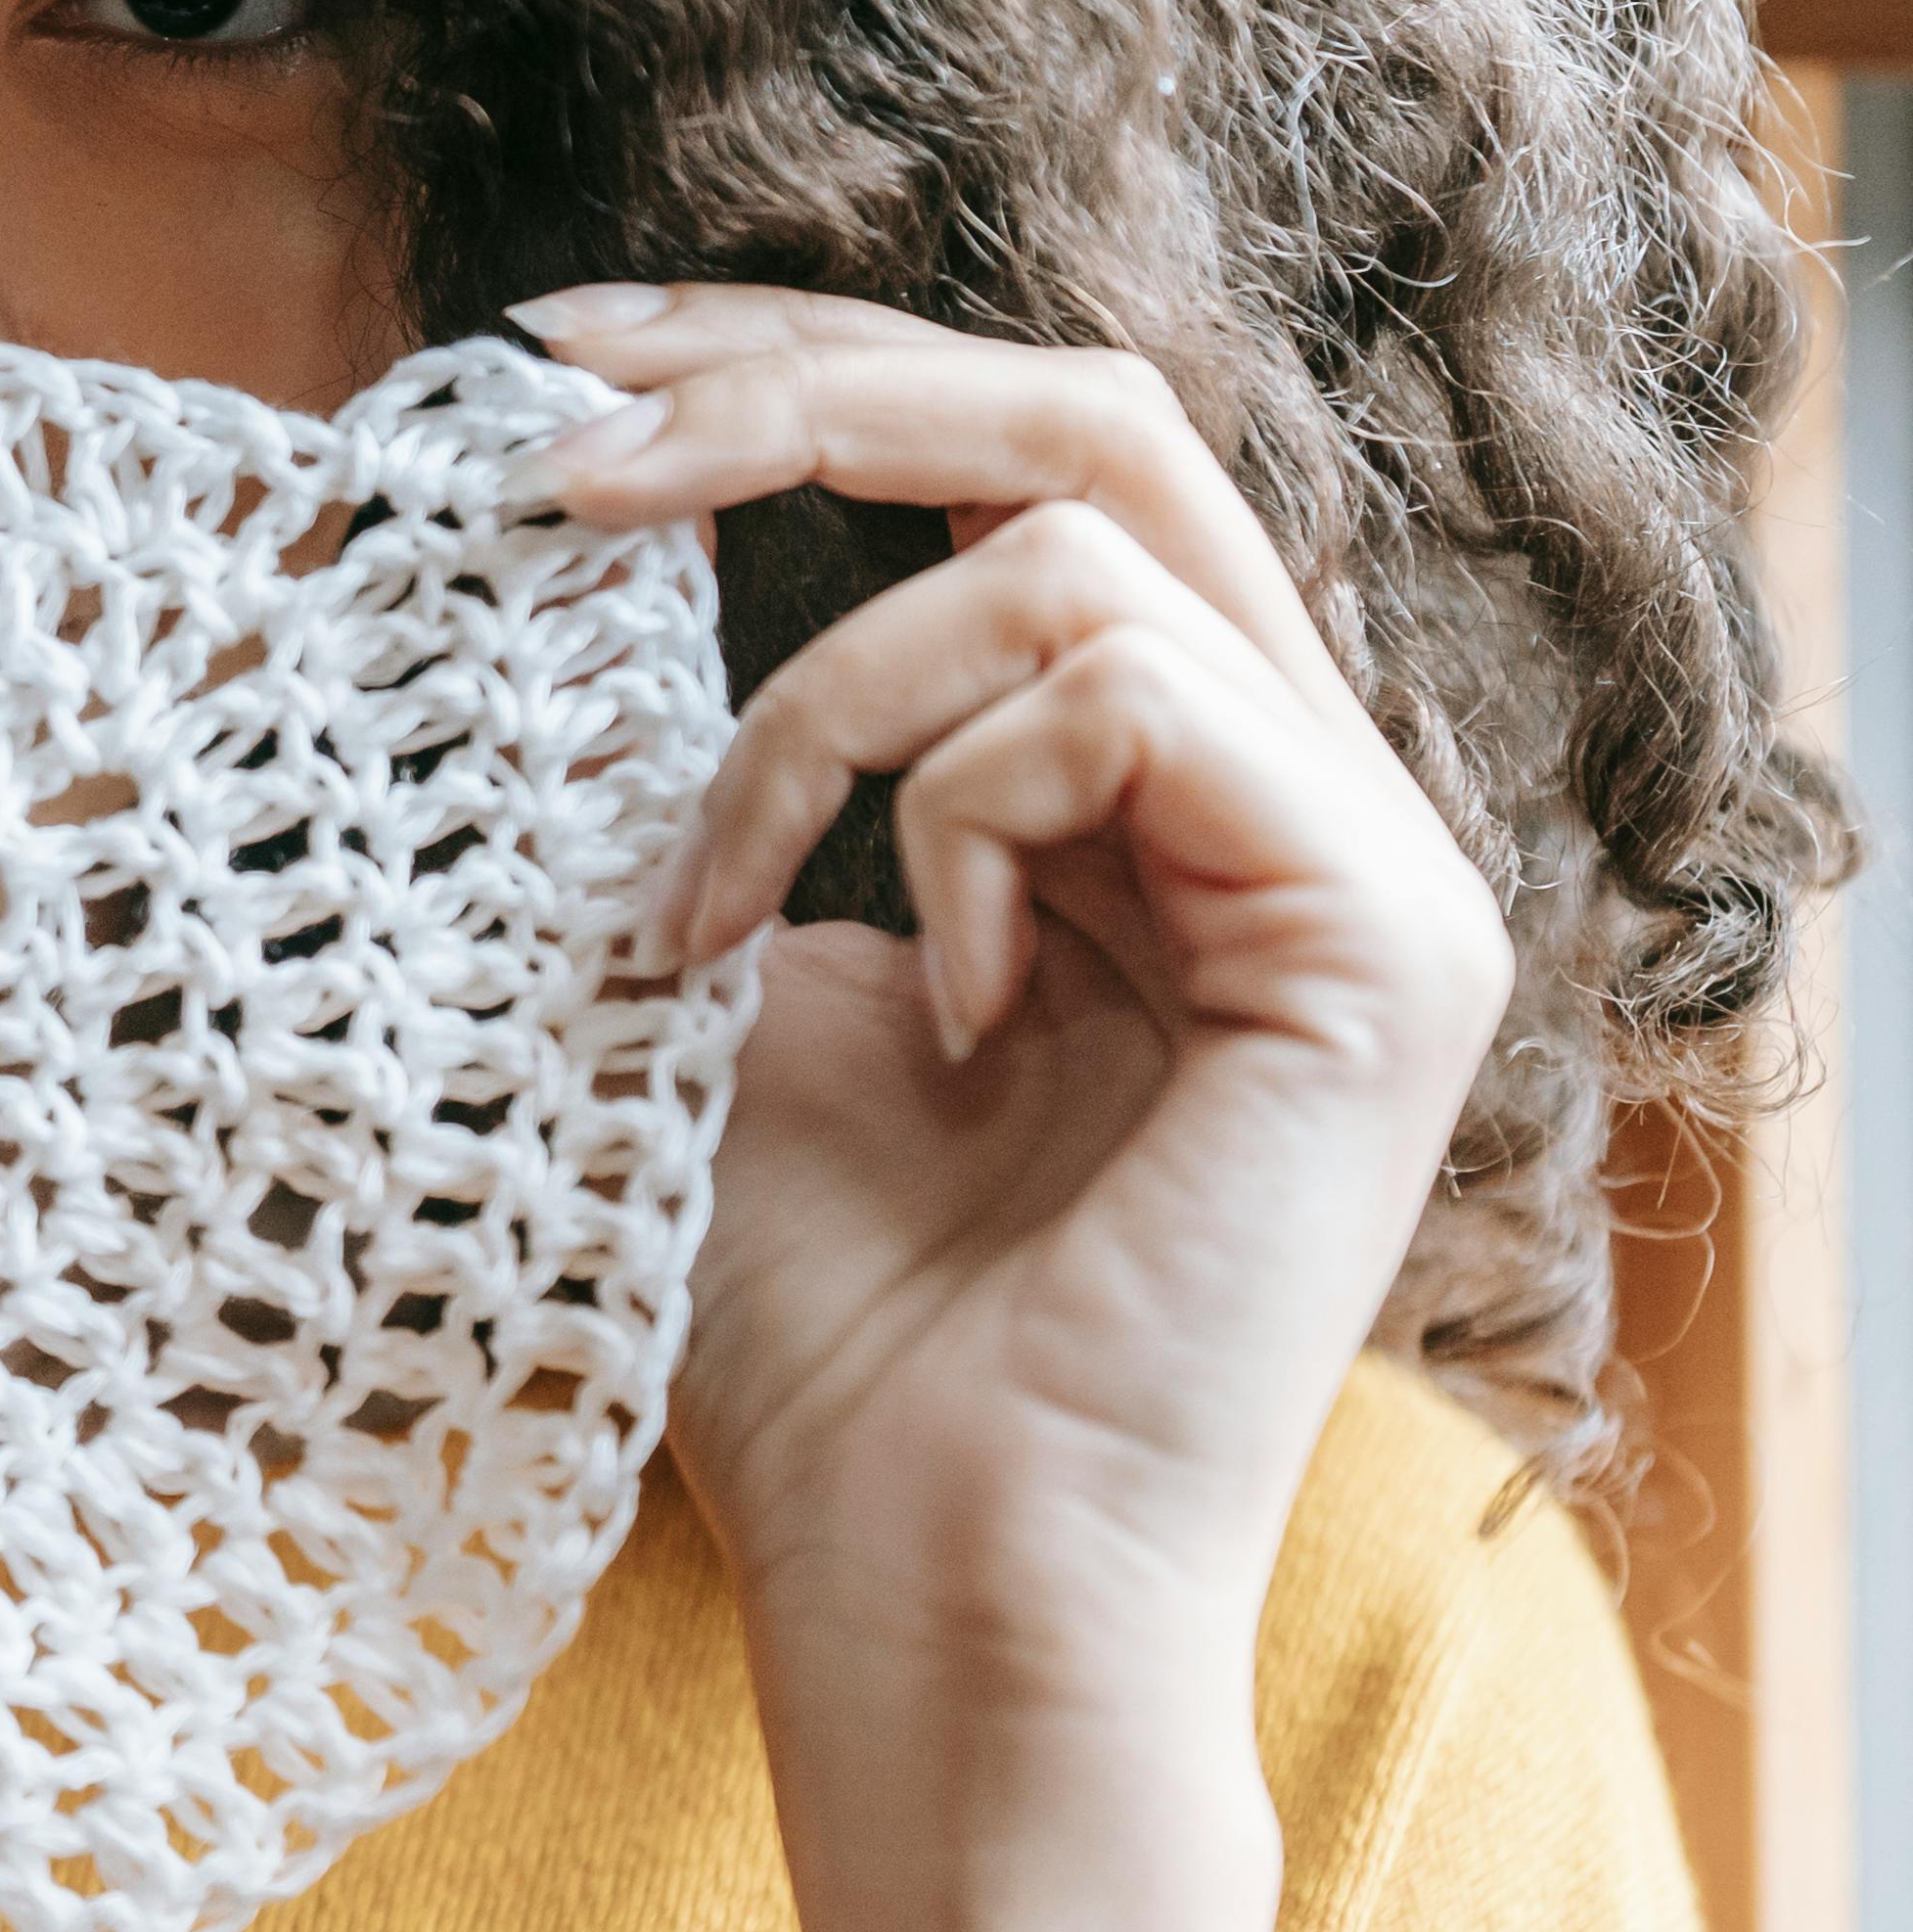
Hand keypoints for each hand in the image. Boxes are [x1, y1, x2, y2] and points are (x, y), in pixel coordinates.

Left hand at [513, 283, 1512, 1703]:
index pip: (1007, 456)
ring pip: (1066, 549)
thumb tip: (567, 509)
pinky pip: (1127, 691)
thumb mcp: (711, 958)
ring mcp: (1366, 860)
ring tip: (711, 924)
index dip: (779, 359)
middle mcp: (1285, 789)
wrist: (921, 1573)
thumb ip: (710, 749)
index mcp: (1143, 786)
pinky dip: (952, 820)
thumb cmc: (799, 1320)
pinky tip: (943, 1016)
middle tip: (558, 446)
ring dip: (811, 711)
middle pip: (1084, 413)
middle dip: (789, 388)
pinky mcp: (1385, 939)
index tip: (545, 363)